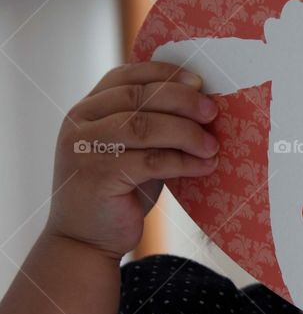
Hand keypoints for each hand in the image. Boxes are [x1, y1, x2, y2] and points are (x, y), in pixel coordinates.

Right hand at [44, 61, 219, 260]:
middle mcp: (80, 123)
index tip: (199, 81)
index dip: (165, 73)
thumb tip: (203, 102)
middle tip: (212, 113)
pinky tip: (206, 165)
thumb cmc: (119, 190)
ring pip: (144, 126)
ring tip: (212, 145)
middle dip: (182, 100)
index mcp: (88, 108)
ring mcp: (85, 148)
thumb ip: (153, 122)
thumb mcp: (133, 149)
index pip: (126, 75)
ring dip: (186, 133)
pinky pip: (151, 160)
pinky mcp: (98, 176)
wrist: (86, 239)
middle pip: (139, 97)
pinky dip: (184, 161)